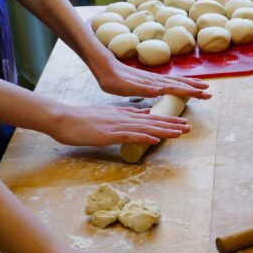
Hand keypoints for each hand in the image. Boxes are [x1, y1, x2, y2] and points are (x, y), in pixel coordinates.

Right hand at [46, 103, 189, 147]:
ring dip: (163, 130)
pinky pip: (129, 135)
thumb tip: (143, 114)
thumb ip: (125, 115)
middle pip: (152, 122)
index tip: (181, 124)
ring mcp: (116, 126)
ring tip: (179, 132)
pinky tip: (155, 138)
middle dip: (171, 125)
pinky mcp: (108, 134)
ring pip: (145, 127)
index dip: (166, 121)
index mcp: (123, 115)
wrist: (63, 118)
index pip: (149, 118)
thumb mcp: (107, 115)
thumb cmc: (81, 120)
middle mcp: (123, 119)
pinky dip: (143, 136)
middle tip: (189, 128)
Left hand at [96, 61, 210, 100]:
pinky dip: (179, 83)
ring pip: (176, 81)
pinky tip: (180, 84)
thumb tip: (159, 90)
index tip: (205, 94)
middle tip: (209, 93)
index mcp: (153, 84)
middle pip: (180, 83)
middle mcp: (156, 80)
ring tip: (202, 86)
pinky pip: (169, 81)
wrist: (104, 68)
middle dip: (195, 88)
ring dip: (190, 84)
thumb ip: (143, 89)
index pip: (177, 88)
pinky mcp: (149, 79)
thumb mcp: (126, 87)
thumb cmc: (113, 80)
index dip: (191, 92)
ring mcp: (153, 79)